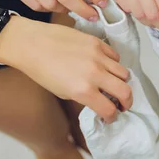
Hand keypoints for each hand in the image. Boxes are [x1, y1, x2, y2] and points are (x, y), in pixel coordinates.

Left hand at [0, 17, 131, 122]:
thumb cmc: (41, 72)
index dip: (112, 117)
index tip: (111, 116)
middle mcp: (95, 74)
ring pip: (124, 73)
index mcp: (83, 91)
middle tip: (123, 104)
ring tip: (114, 83)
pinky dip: (114, 64)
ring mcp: (98, 57)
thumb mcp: (62, 93)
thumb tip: (100, 100)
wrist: (31, 44)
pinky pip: (115, 56)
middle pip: (125, 92)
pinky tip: (106, 66)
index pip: (109, 109)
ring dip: (121, 82)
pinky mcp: (97, 42)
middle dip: (127, 102)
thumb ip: (84, 97)